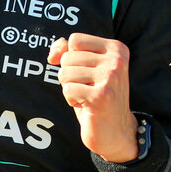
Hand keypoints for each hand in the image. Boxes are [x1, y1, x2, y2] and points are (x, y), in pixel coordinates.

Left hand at [47, 33, 138, 162]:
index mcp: (116, 48)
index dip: (70, 57)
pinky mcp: (101, 95)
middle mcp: (116, 60)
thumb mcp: (85, 69)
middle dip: (70, 76)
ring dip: (70, 89)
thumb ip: (68, 51)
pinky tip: (87, 106)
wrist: (116, 131)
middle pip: (68, 57)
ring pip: (65, 73)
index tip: (85, 72)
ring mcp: (110, 77)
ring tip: (87, 97)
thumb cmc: (97, 97)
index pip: (75, 40)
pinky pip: (67, 89)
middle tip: (88, 89)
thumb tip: (53, 54)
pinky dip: (71, 100)